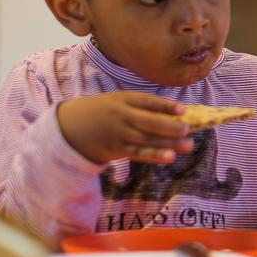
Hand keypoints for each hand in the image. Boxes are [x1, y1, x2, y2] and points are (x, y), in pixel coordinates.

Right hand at [57, 92, 191, 163]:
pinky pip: (137, 153)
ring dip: (169, 143)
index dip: (165, 106)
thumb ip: (141, 106)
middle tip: (188, 130)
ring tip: (188, 145)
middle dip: (170, 127)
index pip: (147, 102)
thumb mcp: (117, 100)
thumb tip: (173, 114)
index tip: (183, 110)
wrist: (68, 126)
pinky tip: (169, 157)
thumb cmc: (102, 111)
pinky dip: (154, 155)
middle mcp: (121, 116)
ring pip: (146, 139)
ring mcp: (118, 134)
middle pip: (148, 122)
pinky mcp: (115, 149)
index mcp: (123, 99)